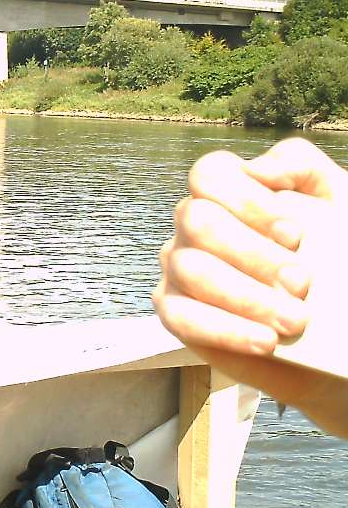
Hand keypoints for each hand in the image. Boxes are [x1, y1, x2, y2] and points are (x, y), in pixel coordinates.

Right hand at [153, 137, 347, 436]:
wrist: (330, 329)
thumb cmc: (330, 258)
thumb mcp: (333, 202)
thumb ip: (301, 166)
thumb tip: (262, 170)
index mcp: (226, 194)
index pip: (210, 175)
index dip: (248, 200)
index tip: (295, 233)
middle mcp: (194, 227)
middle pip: (198, 221)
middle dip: (252, 253)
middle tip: (302, 282)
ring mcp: (179, 269)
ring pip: (191, 269)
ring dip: (247, 297)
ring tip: (295, 320)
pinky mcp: (175, 314)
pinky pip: (182, 318)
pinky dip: (227, 330)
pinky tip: (265, 341)